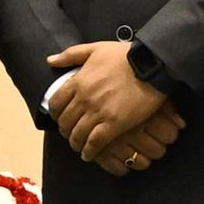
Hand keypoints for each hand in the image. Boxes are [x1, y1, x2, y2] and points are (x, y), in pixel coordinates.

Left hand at [48, 42, 182, 172]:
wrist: (152, 63)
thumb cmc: (125, 55)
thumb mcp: (94, 49)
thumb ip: (70, 55)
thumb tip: (50, 60)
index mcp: (78, 81)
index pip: (56, 103)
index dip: (55, 114)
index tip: (60, 118)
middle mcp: (84, 98)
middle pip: (65, 121)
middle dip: (65, 130)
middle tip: (70, 134)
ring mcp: (98, 112)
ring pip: (78, 134)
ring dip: (76, 143)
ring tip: (79, 147)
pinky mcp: (115, 123)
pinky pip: (95, 142)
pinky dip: (89, 151)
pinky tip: (89, 155)